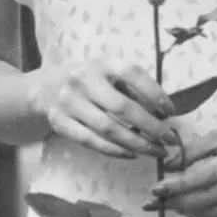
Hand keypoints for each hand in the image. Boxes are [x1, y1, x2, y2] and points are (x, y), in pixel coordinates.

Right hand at [29, 61, 180, 160]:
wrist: (44, 87)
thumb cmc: (90, 80)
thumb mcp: (109, 74)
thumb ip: (133, 88)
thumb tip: (164, 113)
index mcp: (103, 63)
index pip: (134, 74)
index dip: (155, 93)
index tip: (172, 112)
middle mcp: (84, 80)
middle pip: (123, 108)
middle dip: (151, 126)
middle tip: (170, 139)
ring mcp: (69, 101)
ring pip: (108, 129)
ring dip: (136, 144)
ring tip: (156, 151)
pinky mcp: (59, 122)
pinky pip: (90, 141)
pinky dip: (114, 150)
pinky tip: (132, 154)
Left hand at [152, 118, 216, 216]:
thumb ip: (193, 150)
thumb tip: (166, 166)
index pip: (201, 178)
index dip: (175, 186)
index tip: (155, 189)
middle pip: (205, 200)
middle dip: (177, 202)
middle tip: (158, 201)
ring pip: (214, 215)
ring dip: (189, 213)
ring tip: (175, 205)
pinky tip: (195, 213)